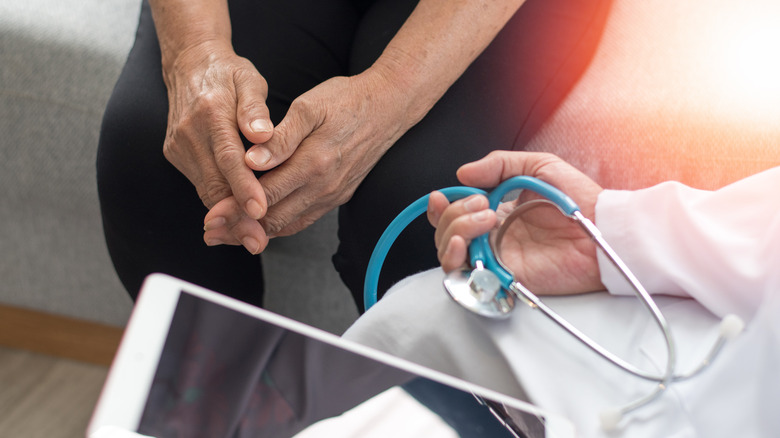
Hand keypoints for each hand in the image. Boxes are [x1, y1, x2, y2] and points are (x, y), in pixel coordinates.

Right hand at [161, 40, 272, 227]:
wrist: (189, 64)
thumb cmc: (228, 74)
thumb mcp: (249, 80)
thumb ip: (255, 108)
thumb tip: (263, 134)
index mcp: (210, 113)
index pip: (229, 159)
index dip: (245, 188)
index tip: (260, 211)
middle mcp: (189, 134)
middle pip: (214, 185)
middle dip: (237, 216)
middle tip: (258, 240)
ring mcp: (178, 146)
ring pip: (206, 191)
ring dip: (228, 217)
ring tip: (253, 237)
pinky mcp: (175, 155)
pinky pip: (201, 185)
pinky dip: (220, 203)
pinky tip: (239, 219)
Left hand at [204, 66, 411, 249]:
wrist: (388, 107)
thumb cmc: (347, 101)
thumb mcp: (310, 107)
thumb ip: (280, 138)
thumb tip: (251, 161)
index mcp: (314, 163)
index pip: (265, 196)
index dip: (235, 209)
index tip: (210, 216)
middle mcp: (324, 186)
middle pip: (274, 218)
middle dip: (239, 228)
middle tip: (210, 233)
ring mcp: (333, 195)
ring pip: (289, 224)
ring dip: (257, 232)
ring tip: (229, 235)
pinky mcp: (338, 196)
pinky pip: (304, 219)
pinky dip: (279, 226)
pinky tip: (261, 226)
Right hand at [428, 151, 605, 294]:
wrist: (604, 228)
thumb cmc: (580, 198)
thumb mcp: (538, 166)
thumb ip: (500, 164)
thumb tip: (463, 174)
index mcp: (497, 211)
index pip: (455, 213)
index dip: (442, 206)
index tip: (442, 195)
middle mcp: (493, 236)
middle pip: (447, 231)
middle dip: (454, 214)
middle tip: (483, 204)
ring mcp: (498, 257)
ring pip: (450, 252)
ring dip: (454, 231)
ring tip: (484, 219)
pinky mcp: (505, 276)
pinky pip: (467, 276)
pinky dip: (455, 260)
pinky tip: (465, 244)